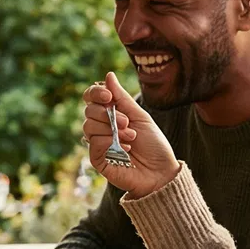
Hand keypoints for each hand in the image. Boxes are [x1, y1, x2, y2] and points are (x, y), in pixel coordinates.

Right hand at [83, 73, 182, 198]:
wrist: (161, 172)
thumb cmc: (153, 145)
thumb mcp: (140, 116)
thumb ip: (122, 98)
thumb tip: (108, 75)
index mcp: (110, 114)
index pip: (91, 98)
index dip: (96, 93)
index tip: (109, 96)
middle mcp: (101, 127)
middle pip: (88, 110)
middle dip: (109, 114)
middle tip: (128, 123)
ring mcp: (97, 143)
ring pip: (88, 125)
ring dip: (112, 129)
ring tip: (131, 137)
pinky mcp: (97, 159)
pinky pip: (93, 143)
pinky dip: (109, 142)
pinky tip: (125, 149)